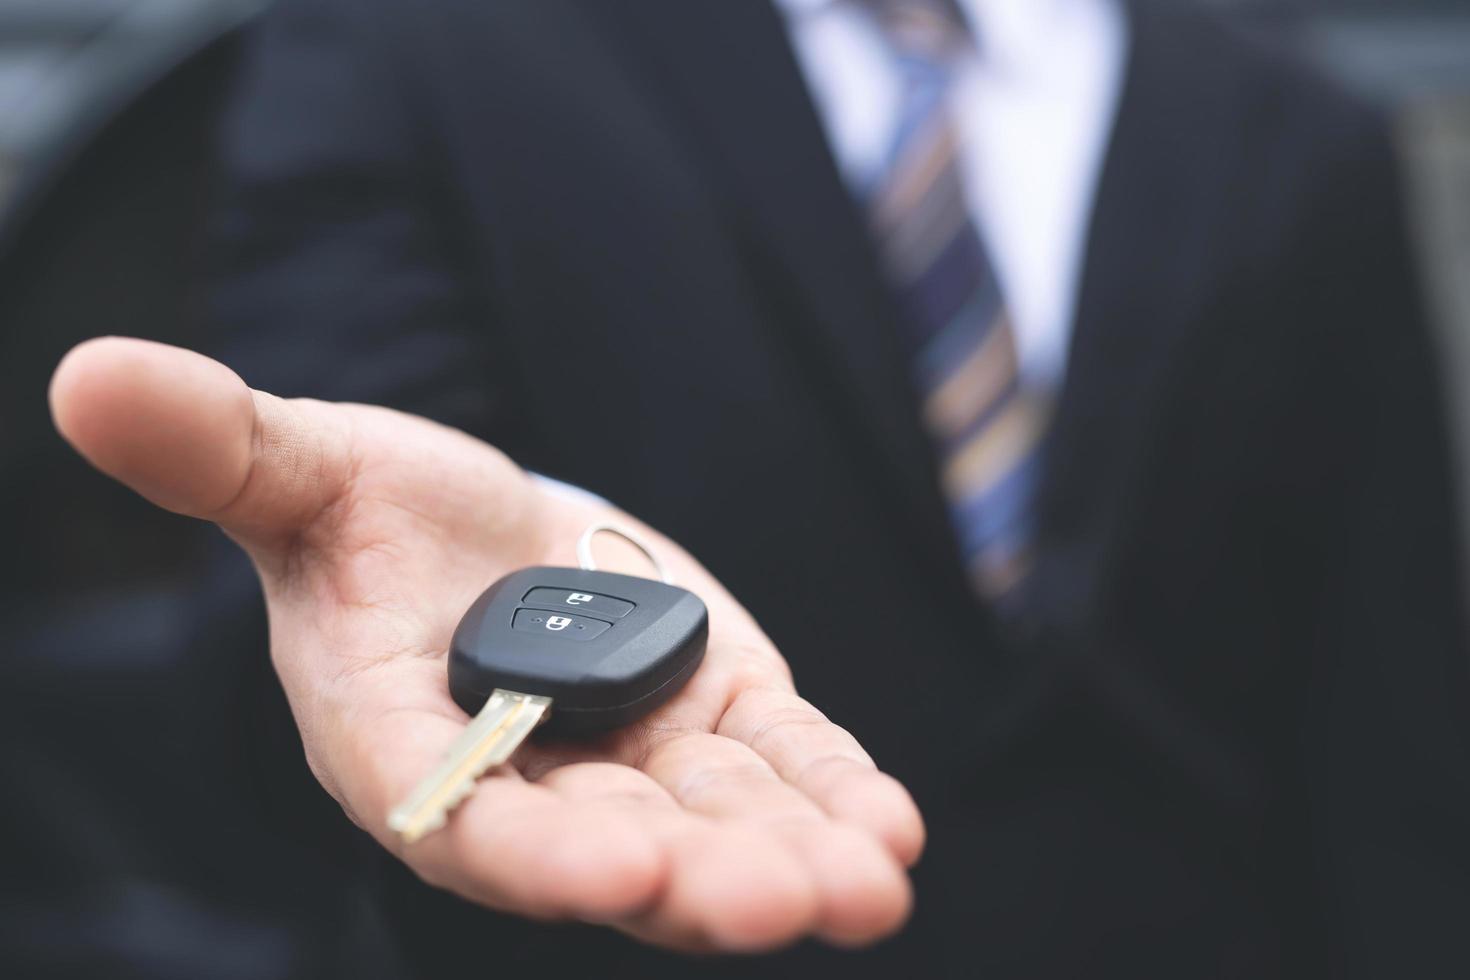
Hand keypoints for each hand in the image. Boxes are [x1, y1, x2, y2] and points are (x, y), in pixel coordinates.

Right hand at [49, 338, 923, 951]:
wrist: (482, 531)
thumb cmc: (376, 515)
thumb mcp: (305, 467)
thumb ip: (220, 447)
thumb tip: (88, 374)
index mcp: (401, 737)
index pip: (455, 811)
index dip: (529, 843)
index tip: (615, 867)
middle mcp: (521, 776)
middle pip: (602, 845)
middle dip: (687, 879)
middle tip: (772, 906)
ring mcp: (629, 756)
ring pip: (710, 824)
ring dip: (788, 858)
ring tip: (867, 890)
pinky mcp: (712, 717)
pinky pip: (775, 768)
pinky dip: (830, 794)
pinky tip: (887, 831)